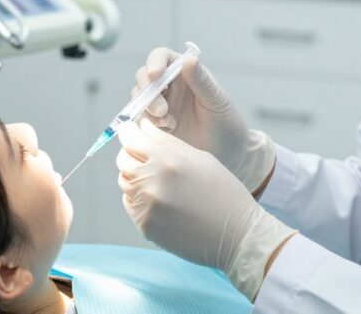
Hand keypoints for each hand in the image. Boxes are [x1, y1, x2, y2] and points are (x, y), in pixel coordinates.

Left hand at [117, 119, 295, 300]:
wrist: (237, 235)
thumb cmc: (223, 192)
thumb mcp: (200, 158)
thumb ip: (166, 140)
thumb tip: (142, 125)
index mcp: (167, 160)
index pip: (130, 139)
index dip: (129, 133)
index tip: (132, 133)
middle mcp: (152, 182)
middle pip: (122, 160)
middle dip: (132, 155)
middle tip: (148, 158)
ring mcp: (147, 206)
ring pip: (125, 182)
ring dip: (136, 178)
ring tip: (161, 182)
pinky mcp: (145, 226)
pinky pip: (131, 204)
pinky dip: (139, 199)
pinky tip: (162, 201)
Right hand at [135, 47, 274, 190]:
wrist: (227, 153)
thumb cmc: (226, 122)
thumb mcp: (216, 100)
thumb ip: (201, 81)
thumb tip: (189, 60)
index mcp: (183, 72)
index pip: (161, 57)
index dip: (155, 62)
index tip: (156, 74)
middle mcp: (168, 86)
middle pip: (143, 77)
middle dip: (147, 90)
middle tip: (162, 109)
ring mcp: (159, 105)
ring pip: (139, 98)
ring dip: (148, 108)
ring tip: (168, 122)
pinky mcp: (153, 125)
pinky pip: (139, 118)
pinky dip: (148, 122)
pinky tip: (167, 129)